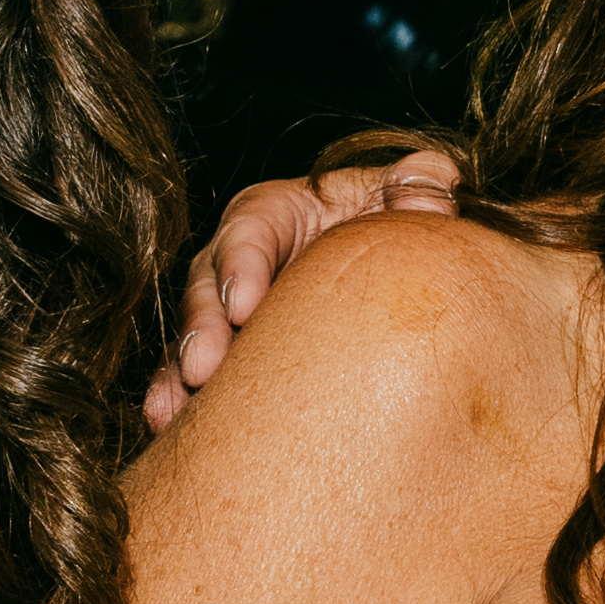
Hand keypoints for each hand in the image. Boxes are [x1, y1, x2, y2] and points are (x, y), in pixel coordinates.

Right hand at [148, 145, 465, 428]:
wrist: (388, 273)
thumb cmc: (389, 222)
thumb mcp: (401, 196)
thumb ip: (416, 186)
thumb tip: (435, 178)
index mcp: (276, 212)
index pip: (251, 230)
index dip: (242, 265)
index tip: (245, 305)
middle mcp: (238, 259)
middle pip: (209, 286)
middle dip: (204, 328)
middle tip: (203, 368)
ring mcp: (227, 309)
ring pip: (195, 335)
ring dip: (182, 371)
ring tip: (177, 409)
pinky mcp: (229, 354)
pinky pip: (194, 375)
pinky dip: (178, 398)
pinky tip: (169, 425)